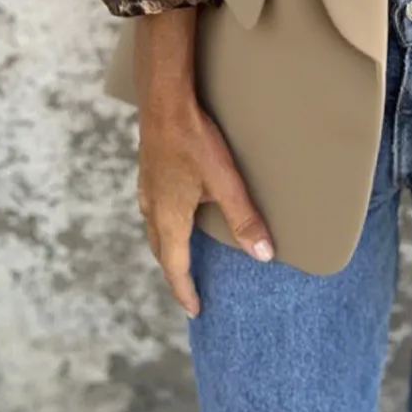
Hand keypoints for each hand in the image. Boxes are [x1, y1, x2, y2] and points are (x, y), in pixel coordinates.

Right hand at [134, 9, 273, 316]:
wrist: (165, 101)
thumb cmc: (196, 141)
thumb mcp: (225, 183)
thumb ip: (244, 220)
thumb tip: (263, 256)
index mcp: (169, 218)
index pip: (176, 267)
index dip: (186, 290)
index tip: (196, 310)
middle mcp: (152, 208)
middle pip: (163, 251)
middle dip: (175, 272)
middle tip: (189, 288)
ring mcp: (147, 188)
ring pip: (155, 230)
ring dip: (169, 248)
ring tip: (183, 255)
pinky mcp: (149, 171)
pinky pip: (154, 209)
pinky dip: (165, 224)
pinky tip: (175, 211)